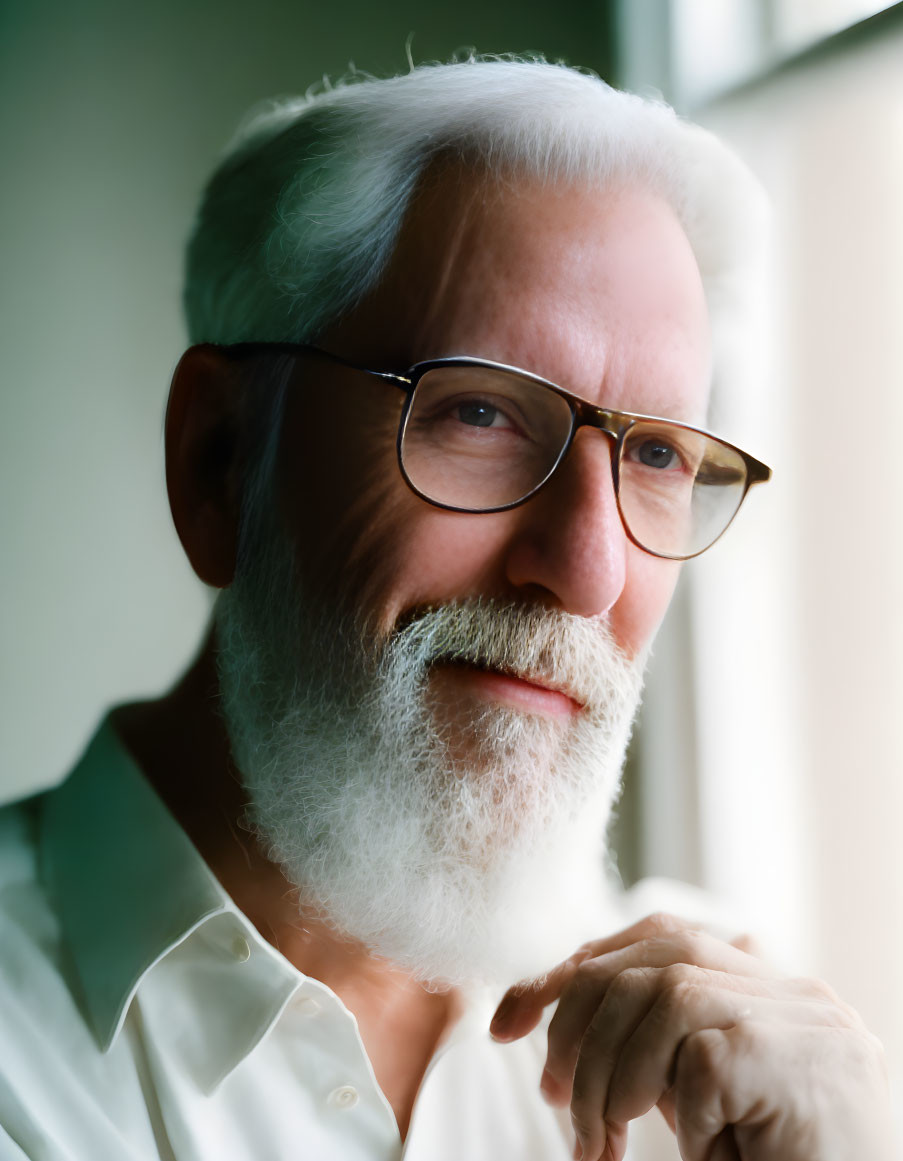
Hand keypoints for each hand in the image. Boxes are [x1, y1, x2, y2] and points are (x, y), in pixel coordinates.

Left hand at [489, 913, 892, 1160]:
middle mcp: (791, 988)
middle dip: (576, 1026)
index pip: (653, 940)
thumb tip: (559, 1005)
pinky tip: (702, 1156)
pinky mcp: (792, 1056)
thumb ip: (654, 1043)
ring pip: (663, 997)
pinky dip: (682, 1118)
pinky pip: (698, 1065)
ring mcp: (801, 1016)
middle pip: (648, 959)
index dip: (573, 971)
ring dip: (612, 1077)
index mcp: (768, 987)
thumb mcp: (701, 1095)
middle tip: (557, 1101)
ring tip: (606, 1143)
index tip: (510, 1022)